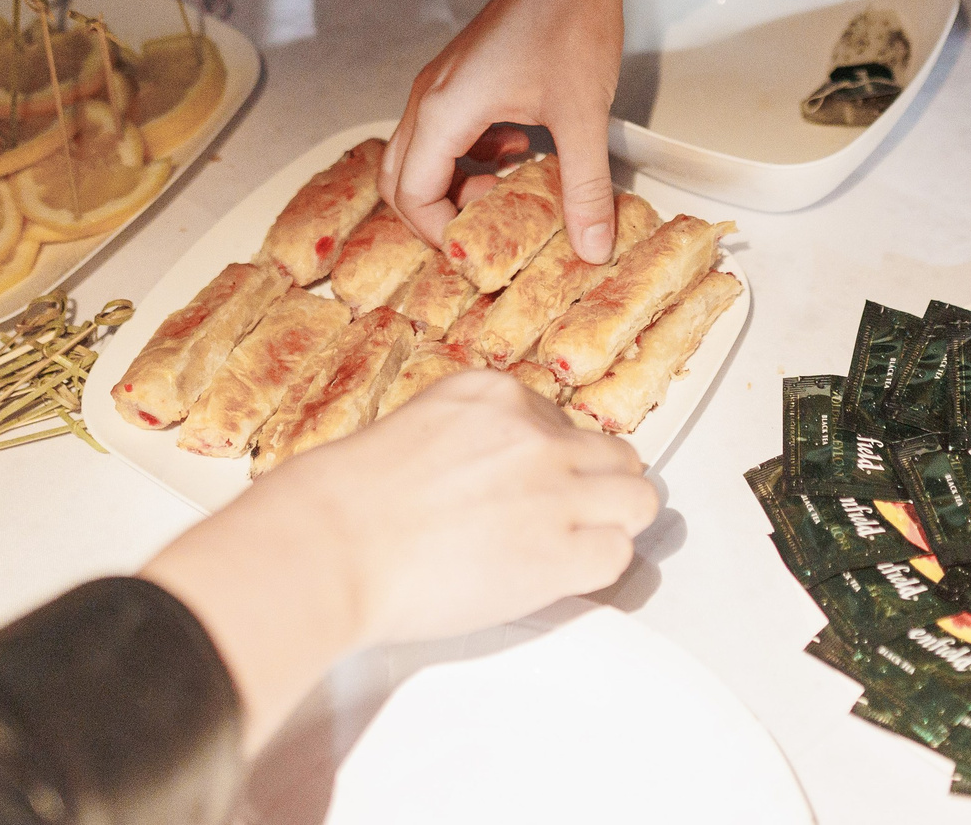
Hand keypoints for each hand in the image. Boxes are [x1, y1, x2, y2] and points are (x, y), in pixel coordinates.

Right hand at [140, 371, 658, 748]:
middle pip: (614, 455)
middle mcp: (534, 433)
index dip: (552, 462)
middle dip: (596, 486)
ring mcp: (555, 488)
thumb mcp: (414, 430)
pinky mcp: (562, 549)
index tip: (531, 486)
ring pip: (637, 500)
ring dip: (611, 525)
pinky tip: (558, 576)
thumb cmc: (348, 503)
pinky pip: (618, 555)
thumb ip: (469, 440)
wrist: (333, 544)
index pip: (561, 421)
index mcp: (494, 394)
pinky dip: (595, 568)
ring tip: (575, 547)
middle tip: (566, 518)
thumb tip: (492, 473)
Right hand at [384, 0, 641, 262]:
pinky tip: (519, 154)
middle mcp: (430, 98)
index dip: (443, 233)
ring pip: (422, 156)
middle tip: (487, 232)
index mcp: (444, 110)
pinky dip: (472, 157)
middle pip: (400, 179)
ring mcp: (442, 85)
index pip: (412, 195)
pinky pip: (446, 133)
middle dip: (437, 216)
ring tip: (507, 194)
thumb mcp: (582, 115)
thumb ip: (585, 188)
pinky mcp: (462, 77)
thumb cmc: (569, 20)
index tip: (486, 248)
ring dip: (455, 185)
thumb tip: (592, 247)